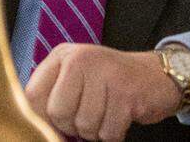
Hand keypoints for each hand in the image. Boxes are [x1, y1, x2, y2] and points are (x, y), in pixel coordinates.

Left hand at [25, 43, 181, 140]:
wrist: (157, 75)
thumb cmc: (110, 82)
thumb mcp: (77, 77)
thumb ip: (52, 95)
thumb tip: (33, 129)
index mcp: (64, 55)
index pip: (33, 95)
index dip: (42, 118)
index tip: (57, 122)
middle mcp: (82, 58)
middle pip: (58, 113)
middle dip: (73, 125)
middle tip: (90, 114)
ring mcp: (106, 74)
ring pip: (84, 126)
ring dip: (96, 130)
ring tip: (108, 112)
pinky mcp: (127, 93)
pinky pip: (108, 133)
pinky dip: (114, 134)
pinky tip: (121, 117)